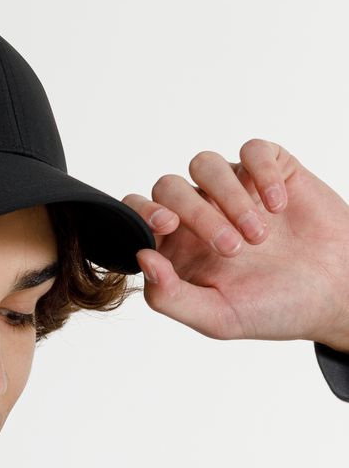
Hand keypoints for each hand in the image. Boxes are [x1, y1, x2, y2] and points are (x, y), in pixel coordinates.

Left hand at [121, 139, 348, 348]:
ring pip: (204, 164)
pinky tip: (280, 206)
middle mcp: (199, 212)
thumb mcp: (218, 317)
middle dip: (197, 214)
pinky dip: (263, 174)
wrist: (337, 296)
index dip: (141, 213)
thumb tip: (142, 259)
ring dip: (229, 197)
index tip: (166, 225)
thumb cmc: (275, 309)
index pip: (138, 213)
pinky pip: (253, 151)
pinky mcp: (271, 171)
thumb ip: (170, 297)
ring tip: (259, 235)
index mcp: (177, 246)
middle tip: (234, 249)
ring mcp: (234, 189)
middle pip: (169, 187)